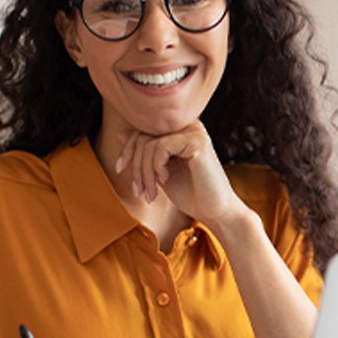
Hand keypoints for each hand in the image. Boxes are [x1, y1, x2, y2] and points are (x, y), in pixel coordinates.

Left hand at [115, 121, 250, 227]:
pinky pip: (161, 147)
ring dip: (144, 173)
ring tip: (150, 193)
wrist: (216, 211)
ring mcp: (194, 131)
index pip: (143, 129)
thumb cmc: (191, 194)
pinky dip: (155, 167)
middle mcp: (188, 125)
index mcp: (180, 130)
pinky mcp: (197, 141)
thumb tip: (122, 132)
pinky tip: (165, 180)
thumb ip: (146, 152)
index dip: (128, 149)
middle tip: (139, 191)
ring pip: (150, 143)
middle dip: (136, 166)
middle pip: (144, 135)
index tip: (121, 169)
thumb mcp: (160, 171)